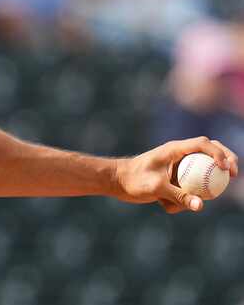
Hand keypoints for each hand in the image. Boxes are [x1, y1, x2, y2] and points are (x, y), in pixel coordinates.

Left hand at [114, 136, 237, 213]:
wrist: (117, 182)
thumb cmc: (133, 180)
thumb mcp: (156, 188)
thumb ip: (179, 196)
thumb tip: (201, 205)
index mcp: (174, 149)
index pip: (203, 144)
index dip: (219, 153)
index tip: (226, 168)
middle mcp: (179, 154)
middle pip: (210, 150)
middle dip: (226, 159)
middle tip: (234, 174)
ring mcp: (179, 165)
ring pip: (203, 171)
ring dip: (199, 188)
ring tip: (172, 203)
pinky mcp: (176, 176)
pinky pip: (190, 187)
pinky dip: (184, 199)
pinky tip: (165, 206)